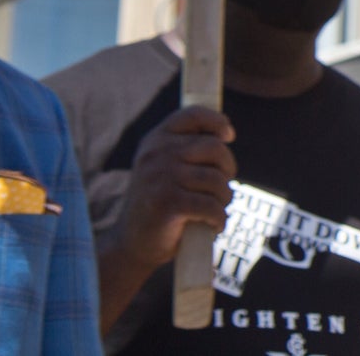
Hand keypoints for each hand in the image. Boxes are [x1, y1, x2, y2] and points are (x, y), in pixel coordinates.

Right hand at [111, 106, 235, 270]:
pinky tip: (215, 225)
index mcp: (155, 140)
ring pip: (216, 179)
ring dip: (224, 198)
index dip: (217, 121)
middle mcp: (156, 154)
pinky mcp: (167, 203)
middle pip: (214, 147)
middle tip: (222, 188)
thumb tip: (225, 133)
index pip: (193, 114)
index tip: (229, 136)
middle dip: (227, 169)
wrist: (130, 245)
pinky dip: (219, 218)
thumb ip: (186, 149)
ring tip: (216, 209)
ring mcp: (160, 177)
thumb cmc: (159, 204)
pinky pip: (210, 206)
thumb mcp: (165, 168)